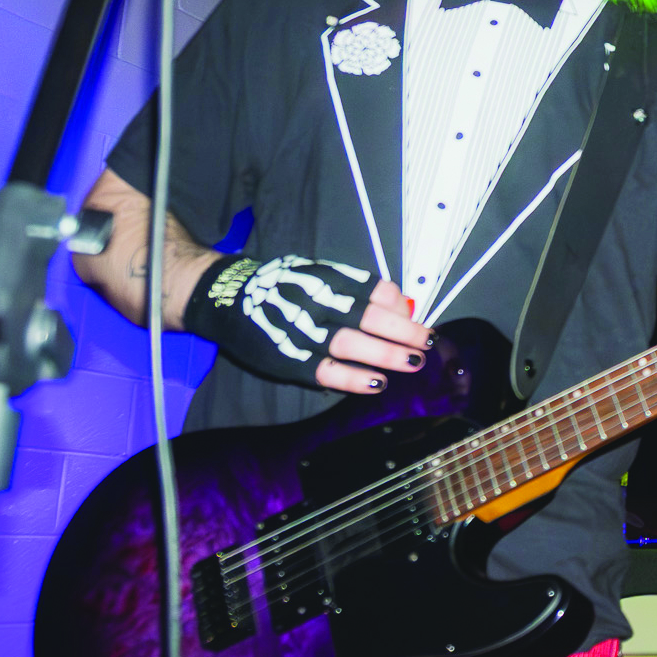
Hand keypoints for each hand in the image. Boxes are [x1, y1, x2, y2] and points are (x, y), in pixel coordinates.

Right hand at [183, 254, 431, 394]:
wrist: (227, 297)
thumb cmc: (282, 285)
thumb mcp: (316, 272)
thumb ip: (353, 287)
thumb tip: (397, 304)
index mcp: (329, 279)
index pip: (375, 290)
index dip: (400, 306)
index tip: (415, 315)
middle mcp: (319, 304)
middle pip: (372, 319)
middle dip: (405, 332)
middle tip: (429, 342)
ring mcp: (304, 333)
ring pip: (354, 345)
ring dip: (388, 355)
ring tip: (413, 362)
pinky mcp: (290, 360)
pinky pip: (328, 372)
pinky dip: (354, 379)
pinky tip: (377, 383)